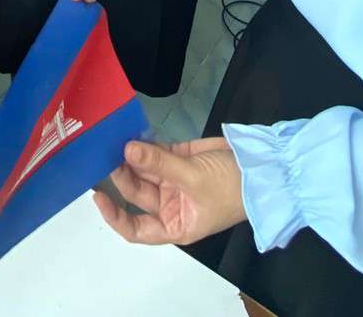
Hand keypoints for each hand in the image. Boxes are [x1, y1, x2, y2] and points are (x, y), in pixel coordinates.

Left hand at [94, 138, 246, 246]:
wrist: (263, 168)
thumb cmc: (230, 187)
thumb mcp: (194, 179)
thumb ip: (159, 164)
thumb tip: (127, 150)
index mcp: (175, 224)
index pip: (136, 229)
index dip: (115, 217)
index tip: (98, 198)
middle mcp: (170, 205)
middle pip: (137, 193)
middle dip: (122, 175)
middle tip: (107, 153)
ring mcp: (174, 181)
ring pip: (144, 170)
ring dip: (131, 156)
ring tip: (114, 139)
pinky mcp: (180, 159)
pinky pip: (156, 153)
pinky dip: (145, 144)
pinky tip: (131, 132)